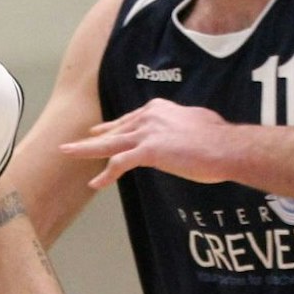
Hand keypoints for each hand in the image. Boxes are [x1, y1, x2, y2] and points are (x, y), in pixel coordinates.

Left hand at [61, 100, 237, 189]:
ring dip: (86, 150)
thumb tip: (187, 130)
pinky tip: (95, 183)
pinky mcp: (148, 151)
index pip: (130, 119)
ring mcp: (146, 133)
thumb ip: (183, 124)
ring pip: (109, 143)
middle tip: (73, 143)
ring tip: (67, 154)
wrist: (225, 147)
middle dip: (93, 137)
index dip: (113, 127)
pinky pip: (119, 163)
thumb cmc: (218, 140)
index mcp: (159, 110)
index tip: (100, 130)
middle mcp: (149, 117)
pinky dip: (105, 175)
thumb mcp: (197, 122)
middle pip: (115, 130)